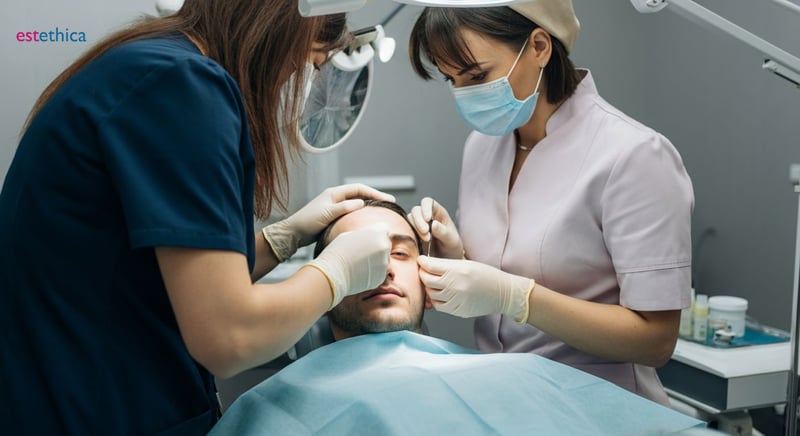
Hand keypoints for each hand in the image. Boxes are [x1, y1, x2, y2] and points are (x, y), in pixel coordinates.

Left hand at [263, 183, 394, 260]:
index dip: (375, 193)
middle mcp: (335, 198)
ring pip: (356, 204)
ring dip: (369, 206)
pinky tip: (367, 221)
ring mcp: (335, 207)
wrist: (293, 233)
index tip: (388, 199)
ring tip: (382, 211)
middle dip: (375, 198)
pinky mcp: (333, 217)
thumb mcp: (327, 214)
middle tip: (390, 204)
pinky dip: (361, 214)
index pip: (359, 189)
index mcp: (334, 193)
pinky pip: (351, 213)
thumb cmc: (307, 222)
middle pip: (360, 194)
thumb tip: (362, 203)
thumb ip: (344, 208)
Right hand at [306, 223, 391, 308]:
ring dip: (376, 260)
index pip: (384, 229)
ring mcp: (384, 262)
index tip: (368, 238)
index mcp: (377, 233)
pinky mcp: (381, 276)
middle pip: (385, 244)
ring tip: (359, 263)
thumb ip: (364, 234)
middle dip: (377, 246)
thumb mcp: (349, 235)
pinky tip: (360, 272)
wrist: (334, 273)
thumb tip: (368, 236)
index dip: (376, 233)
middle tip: (362, 251)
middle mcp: (384, 247)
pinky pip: (380, 271)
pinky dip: (373, 271)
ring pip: (384, 258)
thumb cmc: (338, 252)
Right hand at [407, 197, 463, 258]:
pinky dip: (409, 235)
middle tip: (426, 234)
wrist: (446, 260)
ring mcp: (418, 225)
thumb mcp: (452, 241)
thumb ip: (443, 232)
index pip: (428, 202)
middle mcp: (426, 216)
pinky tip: (417, 243)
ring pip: (409, 220)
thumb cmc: (452, 248)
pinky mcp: (412, 235)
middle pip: (416, 210)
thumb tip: (433, 224)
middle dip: (419, 221)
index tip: (428, 219)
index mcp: (438, 212)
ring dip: (415, 229)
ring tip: (426, 240)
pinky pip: (405, 230)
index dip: (426, 208)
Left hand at [418, 256, 534, 322]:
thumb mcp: (466, 264)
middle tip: (424, 271)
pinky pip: (439, 306)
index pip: (429, 266)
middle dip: (422, 274)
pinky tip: (441, 294)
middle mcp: (454, 285)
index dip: (422, 262)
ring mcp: (455, 299)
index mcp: (457, 270)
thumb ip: (446, 265)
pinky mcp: (457, 310)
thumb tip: (427, 264)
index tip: (421, 260)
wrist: (502, 293)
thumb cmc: (486, 275)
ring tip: (434, 283)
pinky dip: (436, 300)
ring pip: (430, 294)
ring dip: (429, 288)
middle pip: (426, 280)